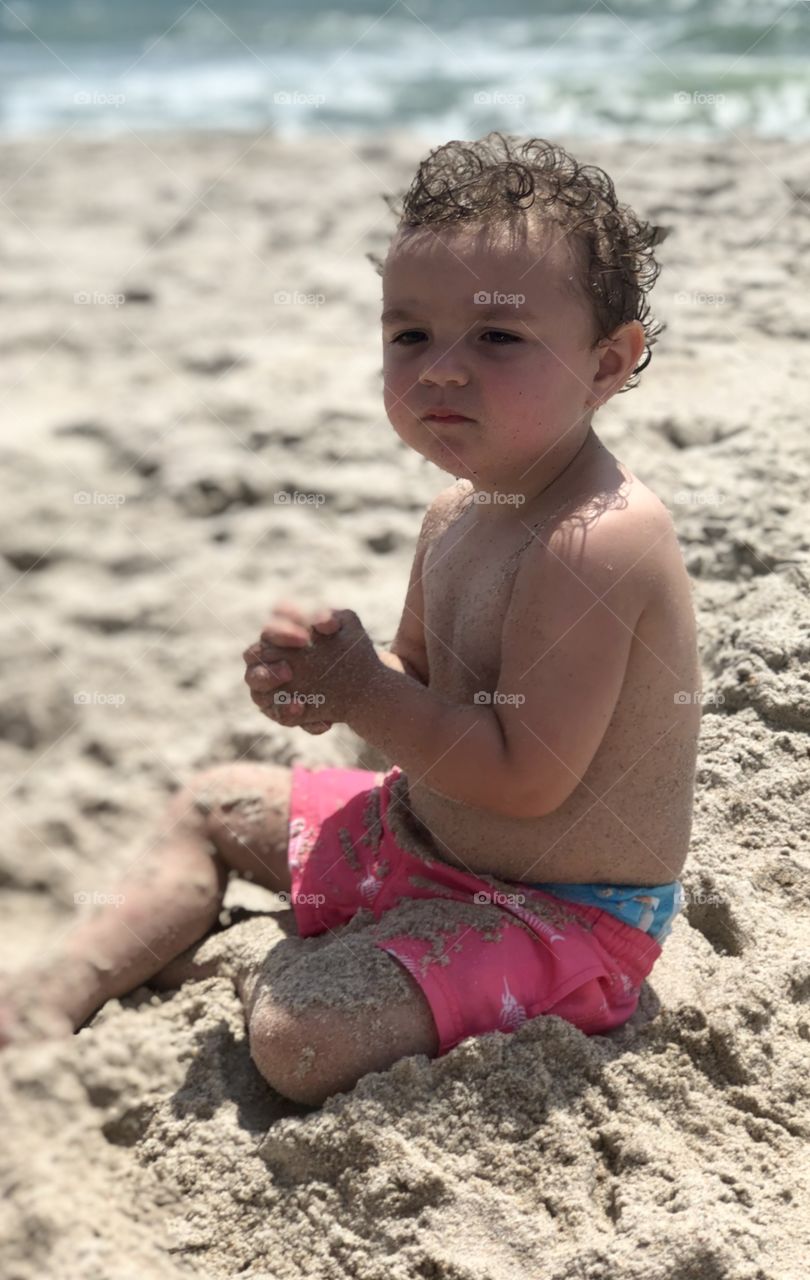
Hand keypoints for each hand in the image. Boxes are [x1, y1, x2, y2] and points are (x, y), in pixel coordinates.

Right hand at [244, 601, 380, 730]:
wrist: (361, 681)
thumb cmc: (346, 647)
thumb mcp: (348, 629)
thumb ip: (335, 619)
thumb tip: (324, 624)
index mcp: (281, 632)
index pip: (271, 626)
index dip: (281, 632)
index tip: (303, 639)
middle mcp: (267, 656)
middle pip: (253, 656)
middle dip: (269, 665)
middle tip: (289, 671)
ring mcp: (268, 685)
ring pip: (257, 690)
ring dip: (274, 695)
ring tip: (297, 703)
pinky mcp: (278, 709)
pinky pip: (279, 714)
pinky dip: (292, 716)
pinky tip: (314, 718)